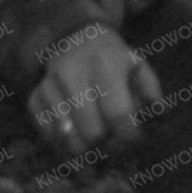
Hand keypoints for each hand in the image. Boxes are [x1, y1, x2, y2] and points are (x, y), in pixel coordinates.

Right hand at [30, 25, 160, 154]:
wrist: (75, 38)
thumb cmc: (113, 60)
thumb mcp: (138, 67)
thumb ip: (151, 93)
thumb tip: (157, 118)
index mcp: (104, 64)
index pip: (119, 115)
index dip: (130, 136)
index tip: (134, 140)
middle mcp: (72, 73)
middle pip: (92, 134)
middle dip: (108, 147)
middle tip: (115, 146)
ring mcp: (49, 86)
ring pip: (68, 141)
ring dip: (86, 154)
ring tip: (97, 150)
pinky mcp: (34, 98)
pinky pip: (48, 136)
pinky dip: (63, 146)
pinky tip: (77, 140)